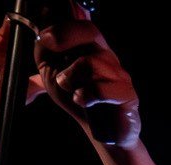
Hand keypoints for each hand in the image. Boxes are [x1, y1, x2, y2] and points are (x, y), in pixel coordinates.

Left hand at [35, 16, 139, 147]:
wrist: (103, 132)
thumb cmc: (81, 101)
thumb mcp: (53, 74)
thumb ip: (45, 55)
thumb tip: (43, 40)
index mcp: (92, 48)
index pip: (81, 26)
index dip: (63, 29)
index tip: (46, 39)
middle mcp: (107, 56)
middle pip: (90, 32)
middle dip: (66, 38)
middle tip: (52, 52)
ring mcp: (119, 74)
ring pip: (90, 63)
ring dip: (71, 79)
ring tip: (73, 92)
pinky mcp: (127, 94)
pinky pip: (99, 89)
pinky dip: (85, 97)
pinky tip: (84, 103)